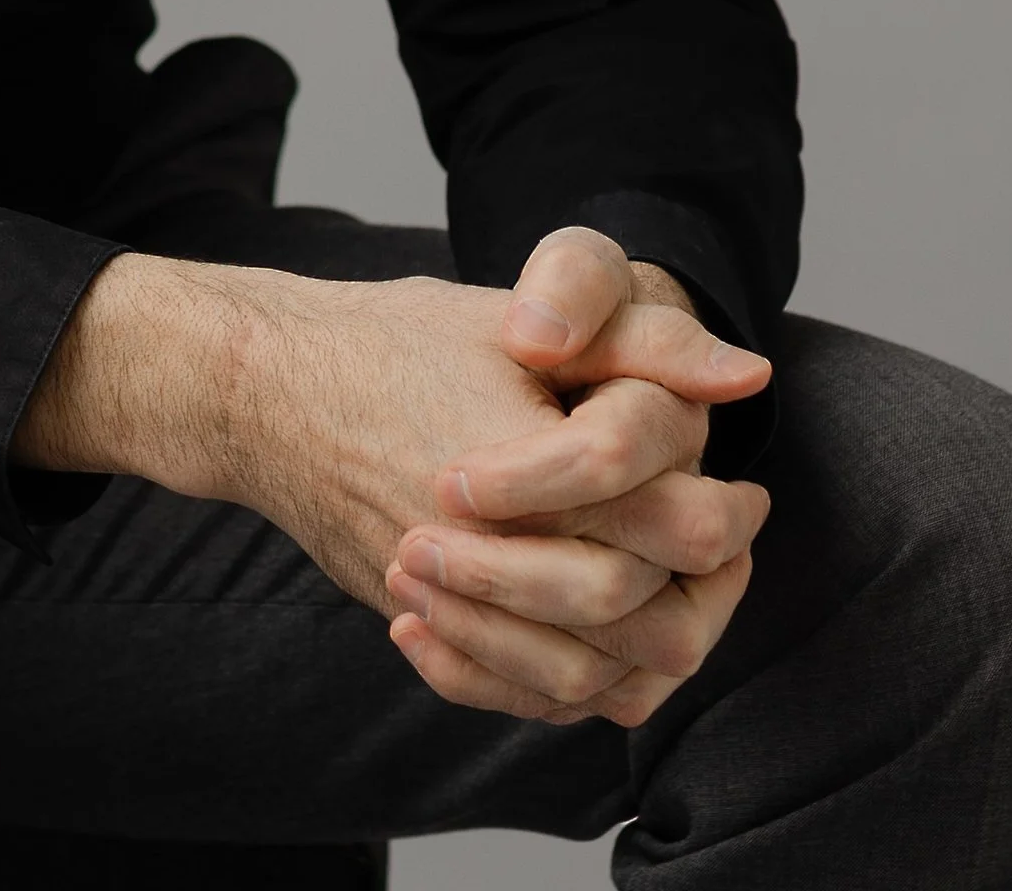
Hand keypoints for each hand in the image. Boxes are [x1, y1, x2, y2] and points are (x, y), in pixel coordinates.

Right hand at [10, 234, 764, 677]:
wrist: (264, 390)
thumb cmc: (391, 341)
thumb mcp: (519, 319)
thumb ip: (641, 346)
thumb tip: (747, 375)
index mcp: (529, 461)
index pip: (670, 522)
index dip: (725, 515)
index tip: (746, 499)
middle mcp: (487, 544)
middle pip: (636, 616)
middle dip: (700, 595)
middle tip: (726, 556)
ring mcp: (450, 595)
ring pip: (584, 675)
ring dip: (642, 651)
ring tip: (671, 603)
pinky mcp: (422, 620)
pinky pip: (516, 692)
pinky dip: (568, 686)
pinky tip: (590, 643)